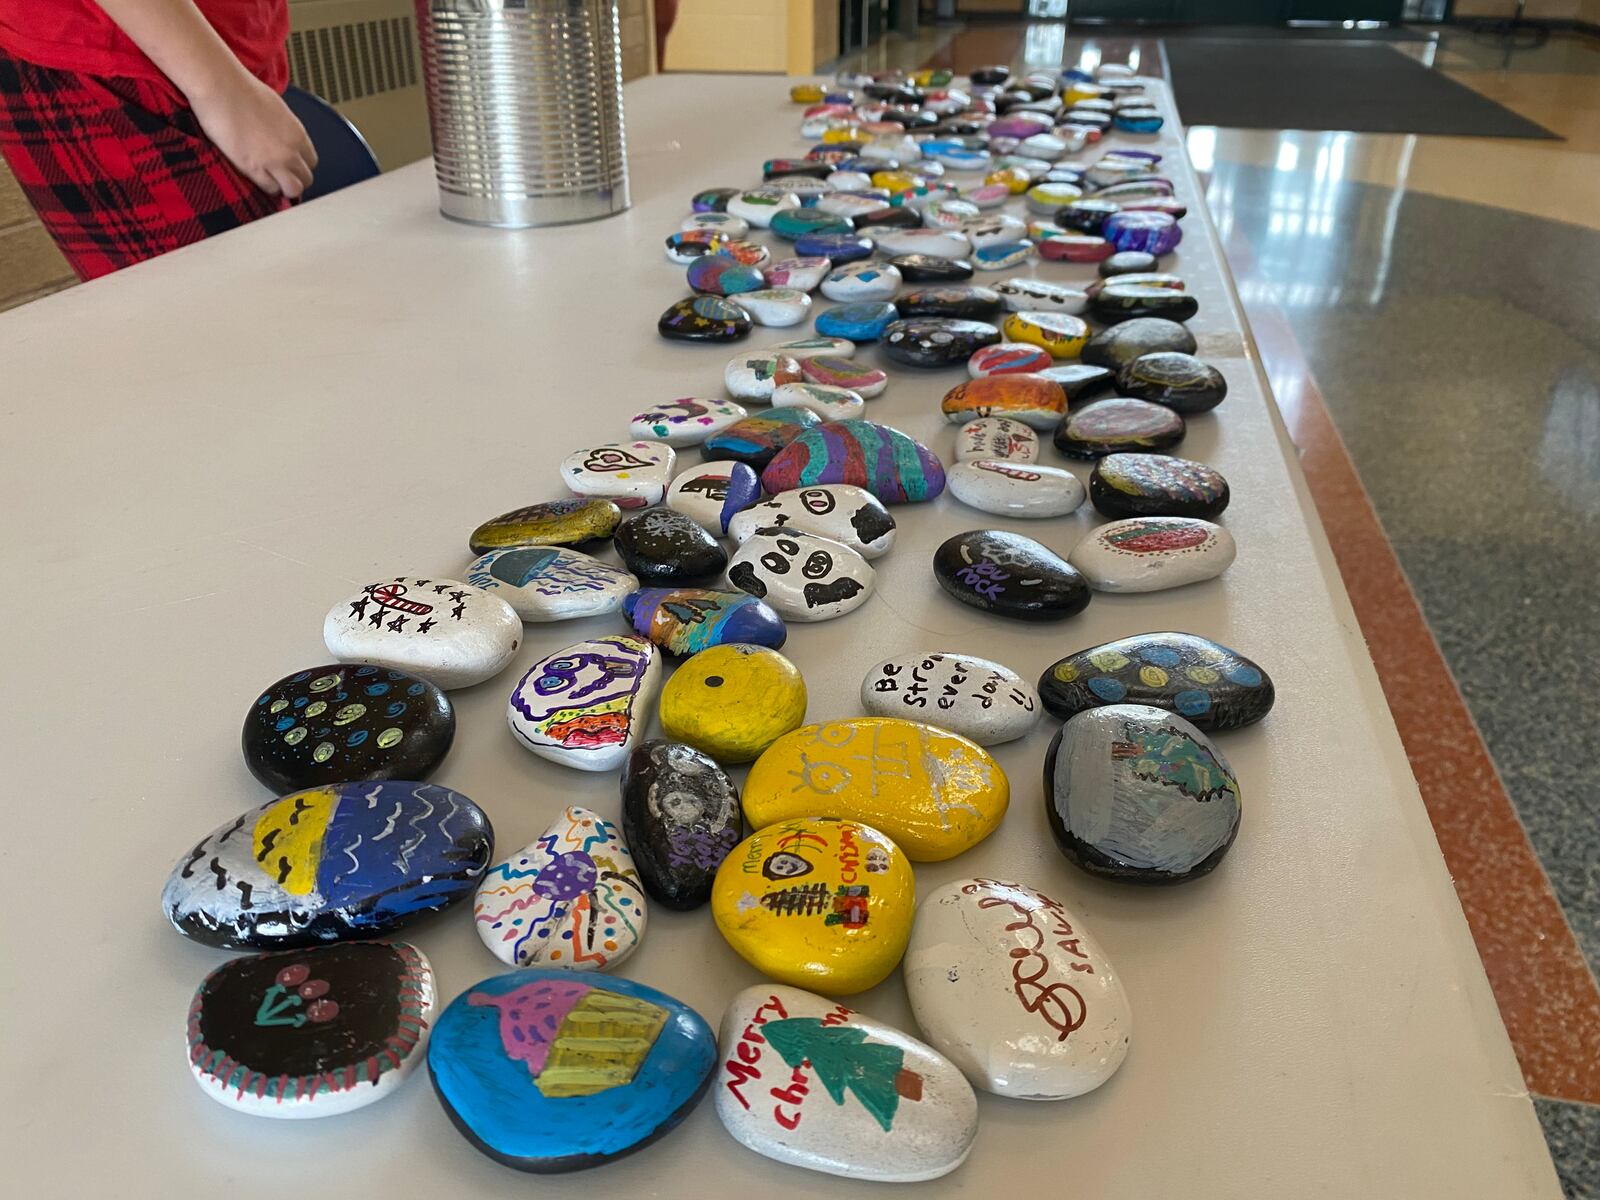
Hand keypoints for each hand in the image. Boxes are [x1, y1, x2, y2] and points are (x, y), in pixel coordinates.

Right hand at [189, 70, 317, 198]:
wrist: (220, 85)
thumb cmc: (241, 89)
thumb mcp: (275, 108)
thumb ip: (284, 129)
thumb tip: (281, 138)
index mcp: (298, 133)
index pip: (311, 162)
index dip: (298, 165)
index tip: (287, 166)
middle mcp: (291, 149)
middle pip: (306, 178)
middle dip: (293, 178)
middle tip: (276, 175)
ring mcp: (275, 161)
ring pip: (293, 189)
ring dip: (282, 187)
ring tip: (267, 179)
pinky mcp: (254, 168)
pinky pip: (271, 189)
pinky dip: (265, 187)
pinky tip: (254, 176)